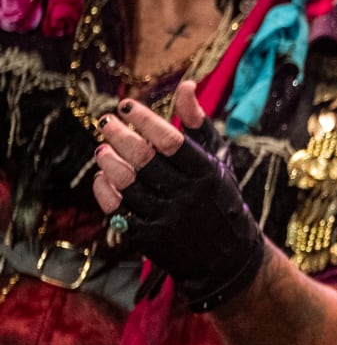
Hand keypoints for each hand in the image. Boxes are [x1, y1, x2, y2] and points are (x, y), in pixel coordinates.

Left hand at [92, 82, 265, 312]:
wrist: (226, 258)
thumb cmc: (218, 199)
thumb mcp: (218, 161)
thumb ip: (199, 124)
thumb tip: (186, 86)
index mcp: (208, 174)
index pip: (171, 141)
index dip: (145, 120)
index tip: (125, 105)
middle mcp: (188, 196)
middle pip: (144, 160)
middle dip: (119, 136)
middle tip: (105, 123)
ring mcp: (166, 219)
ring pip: (127, 184)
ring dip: (108, 162)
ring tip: (102, 148)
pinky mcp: (148, 240)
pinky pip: (117, 211)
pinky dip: (105, 191)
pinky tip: (102, 176)